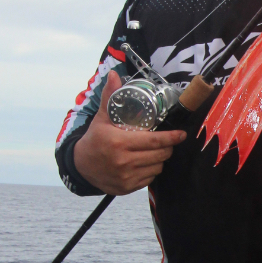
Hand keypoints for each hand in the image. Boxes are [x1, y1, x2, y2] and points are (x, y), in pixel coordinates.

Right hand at [73, 70, 186, 194]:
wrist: (80, 165)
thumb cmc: (94, 139)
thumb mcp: (102, 118)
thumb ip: (110, 96)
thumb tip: (114, 74)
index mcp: (119, 142)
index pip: (154, 141)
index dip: (171, 138)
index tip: (181, 134)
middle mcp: (123, 161)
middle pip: (160, 155)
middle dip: (168, 147)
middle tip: (168, 141)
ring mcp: (126, 176)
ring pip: (157, 167)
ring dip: (160, 159)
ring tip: (156, 151)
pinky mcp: (127, 187)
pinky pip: (149, 179)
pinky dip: (151, 170)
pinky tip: (146, 163)